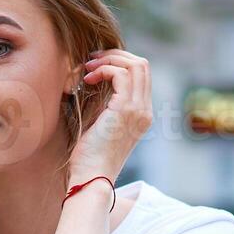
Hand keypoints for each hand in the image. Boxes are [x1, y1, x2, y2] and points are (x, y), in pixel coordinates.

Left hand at [67, 48, 153, 186]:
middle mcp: (145, 111)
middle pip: (142, 65)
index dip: (119, 62)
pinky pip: (121, 74)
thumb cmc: (89, 156)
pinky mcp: (126, 110)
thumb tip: (94, 76)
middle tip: (91, 60)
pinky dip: (104, 70)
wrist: (91, 177)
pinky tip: (88, 79)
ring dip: (109, 60)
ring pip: (136, 65)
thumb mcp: (99, 122)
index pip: (141, 75)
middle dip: (115, 55)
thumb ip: (103, 101)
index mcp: (141, 114)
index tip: (96, 66)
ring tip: (88, 68)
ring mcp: (139, 110)